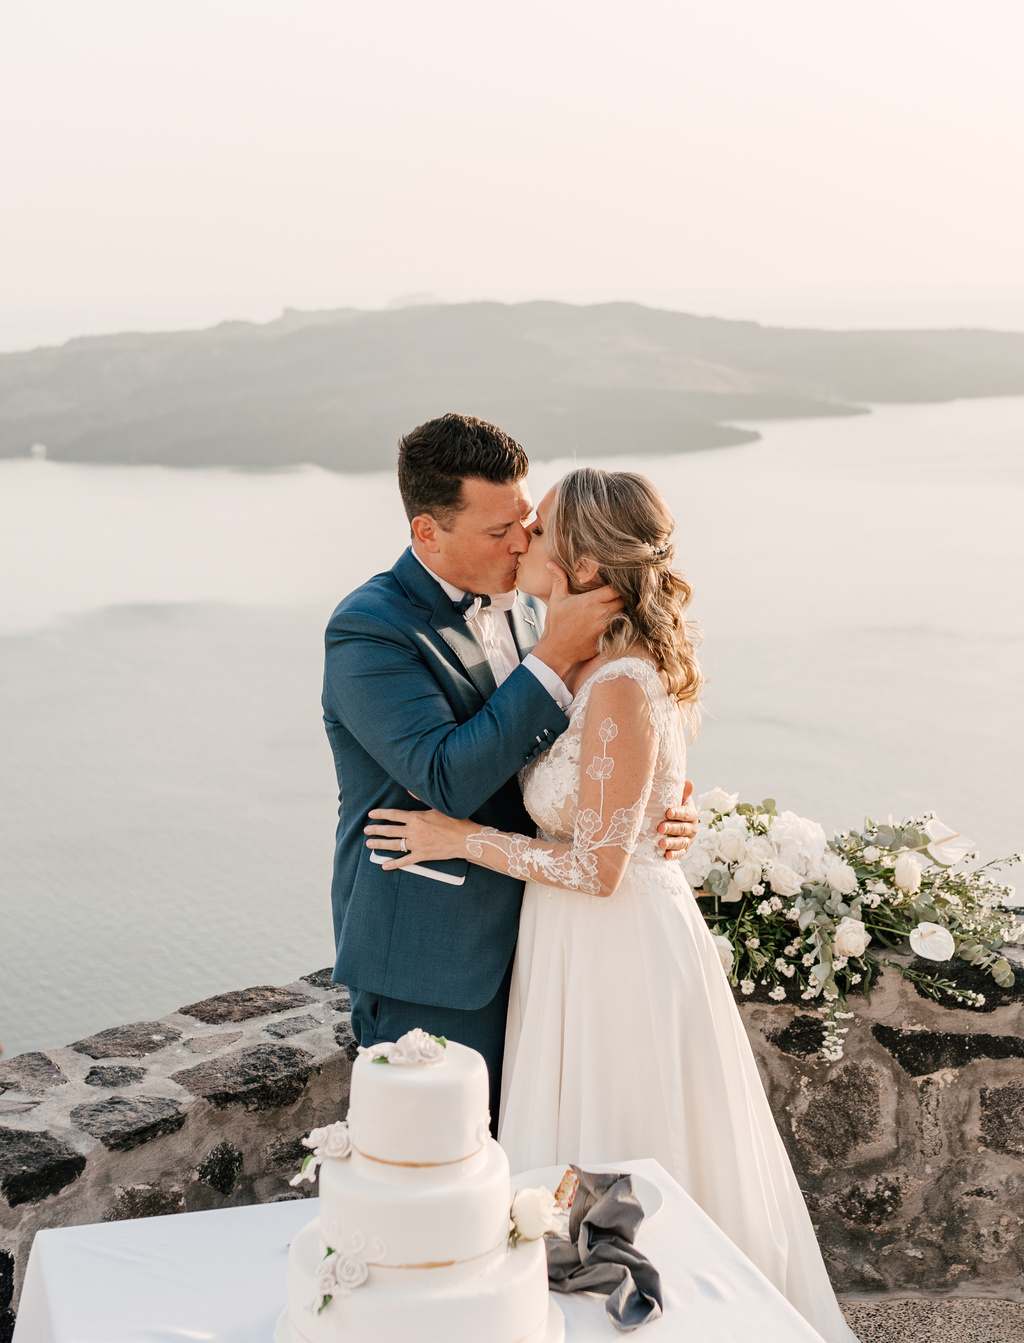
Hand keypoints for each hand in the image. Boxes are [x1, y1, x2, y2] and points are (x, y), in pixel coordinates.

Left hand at [364, 806, 472, 869]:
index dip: (381, 814)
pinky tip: (385, 865)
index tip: (371, 814)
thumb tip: (410, 790)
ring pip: (394, 845)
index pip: (394, 815)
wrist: (465, 839)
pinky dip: (394, 864)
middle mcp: (414, 831)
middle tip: (366, 830)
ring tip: (369, 844)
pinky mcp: (422, 855)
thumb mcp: (438, 806)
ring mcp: (417, 844)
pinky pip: (405, 861)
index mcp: (417, 818)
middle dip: (376, 830)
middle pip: (390, 830)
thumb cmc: (455, 821)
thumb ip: (422, 798)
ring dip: (380, 845)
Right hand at [530, 564, 623, 680]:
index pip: (614, 588)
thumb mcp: (556, 599)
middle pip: (622, 600)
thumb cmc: (556, 624)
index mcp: (590, 601)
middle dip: (620, 597)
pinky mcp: (608, 638)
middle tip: (614, 596)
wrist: (556, 651)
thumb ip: (559, 579)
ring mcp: (606, 627)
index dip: (616, 585)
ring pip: (623, 613)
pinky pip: (621, 627)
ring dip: (620, 610)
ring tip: (614, 607)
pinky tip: (613, 620)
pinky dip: (619, 622)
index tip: (611, 585)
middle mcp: (601, 613)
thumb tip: (551, 563)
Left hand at [657, 780, 697, 860]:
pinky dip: (674, 855)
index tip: (668, 812)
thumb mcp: (680, 799)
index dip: (678, 813)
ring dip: (672, 843)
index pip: (686, 813)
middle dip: (671, 828)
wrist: (677, 822)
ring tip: (661, 843)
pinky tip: (666, 856)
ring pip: (681, 842)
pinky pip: (680, 853)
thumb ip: (683, 792)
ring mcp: (688, 840)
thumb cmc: (675, 807)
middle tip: (660, 828)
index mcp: (691, 814)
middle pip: (682, 828)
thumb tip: (688, 782)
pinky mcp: (684, 849)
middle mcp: (692, 828)